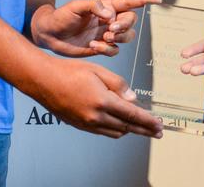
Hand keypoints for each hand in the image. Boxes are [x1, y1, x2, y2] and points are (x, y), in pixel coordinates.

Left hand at [31, 0, 160, 56]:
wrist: (49, 34)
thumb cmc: (61, 16)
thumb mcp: (76, 6)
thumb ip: (95, 7)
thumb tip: (110, 15)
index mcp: (106, 6)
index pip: (129, 2)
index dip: (144, 0)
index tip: (158, 0)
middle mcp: (109, 20)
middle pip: (130, 22)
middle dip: (124, 26)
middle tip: (109, 30)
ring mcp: (106, 34)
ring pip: (127, 37)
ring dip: (118, 39)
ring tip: (102, 38)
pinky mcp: (101, 47)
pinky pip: (114, 50)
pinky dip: (107, 50)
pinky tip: (93, 46)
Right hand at [33, 56, 163, 138]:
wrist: (44, 80)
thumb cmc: (69, 72)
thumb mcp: (99, 71)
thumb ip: (118, 85)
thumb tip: (133, 98)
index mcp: (103, 101)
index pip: (132, 115)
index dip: (148, 121)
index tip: (159, 125)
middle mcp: (95, 116)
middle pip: (127, 127)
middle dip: (144, 129)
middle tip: (158, 132)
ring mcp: (87, 123)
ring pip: (116, 132)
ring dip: (130, 129)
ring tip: (141, 127)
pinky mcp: (80, 125)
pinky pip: (103, 131)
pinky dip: (115, 129)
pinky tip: (120, 124)